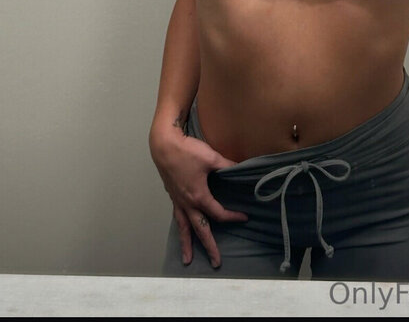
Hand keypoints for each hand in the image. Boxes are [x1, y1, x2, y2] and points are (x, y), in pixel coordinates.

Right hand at [150, 128, 247, 267]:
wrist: (164, 145)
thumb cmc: (187, 151)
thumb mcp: (211, 158)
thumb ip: (227, 165)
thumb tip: (241, 168)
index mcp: (199, 197)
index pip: (218, 214)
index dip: (233, 217)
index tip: (244, 217)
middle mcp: (187, 204)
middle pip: (200, 229)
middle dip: (209, 247)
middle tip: (216, 263)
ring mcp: (178, 201)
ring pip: (184, 228)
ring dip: (186, 244)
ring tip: (187, 260)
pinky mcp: (172, 196)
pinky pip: (178, 217)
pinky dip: (181, 226)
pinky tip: (182, 229)